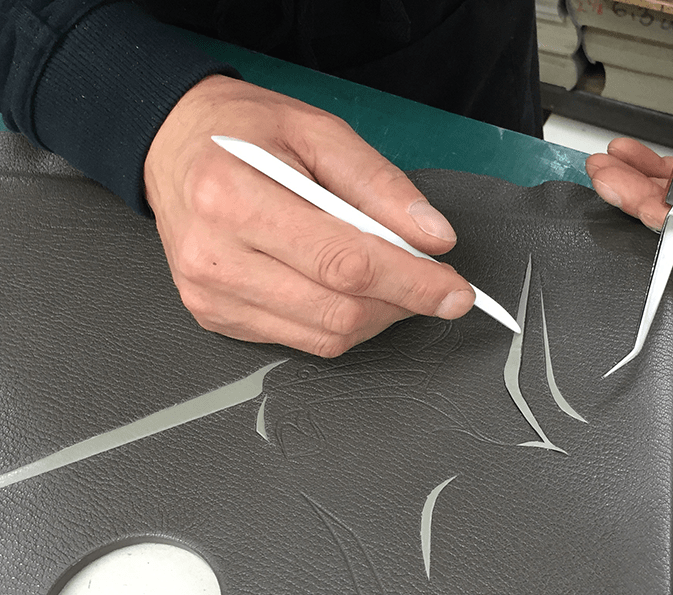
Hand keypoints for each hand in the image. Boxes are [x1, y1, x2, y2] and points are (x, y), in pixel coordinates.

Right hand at [144, 75, 472, 355]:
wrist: (174, 147)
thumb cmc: (243, 132)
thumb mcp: (319, 133)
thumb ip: (380, 186)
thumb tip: (432, 238)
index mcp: (234, 197)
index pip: (345, 262)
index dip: (412, 283)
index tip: (455, 292)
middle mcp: (216, 257)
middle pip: (339, 309)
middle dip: (401, 303)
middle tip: (429, 282)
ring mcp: (212, 296)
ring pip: (326, 335)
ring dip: (375, 315)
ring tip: (386, 280)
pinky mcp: (217, 317)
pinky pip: (303, 341)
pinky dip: (341, 321)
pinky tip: (343, 289)